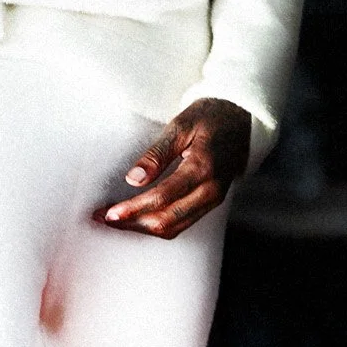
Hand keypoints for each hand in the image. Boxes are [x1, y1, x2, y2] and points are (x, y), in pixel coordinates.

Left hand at [94, 98, 250, 238]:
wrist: (241, 119)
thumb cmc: (208, 117)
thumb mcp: (180, 125)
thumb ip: (157, 154)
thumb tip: (133, 179)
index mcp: (203, 168)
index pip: (163, 197)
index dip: (134, 208)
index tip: (110, 212)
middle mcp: (211, 191)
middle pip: (168, 220)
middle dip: (134, 224)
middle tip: (104, 219)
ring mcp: (213, 200)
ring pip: (175, 227)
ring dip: (144, 228)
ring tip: (116, 222)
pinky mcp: (210, 202)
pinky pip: (183, 222)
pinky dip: (158, 224)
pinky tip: (138, 218)